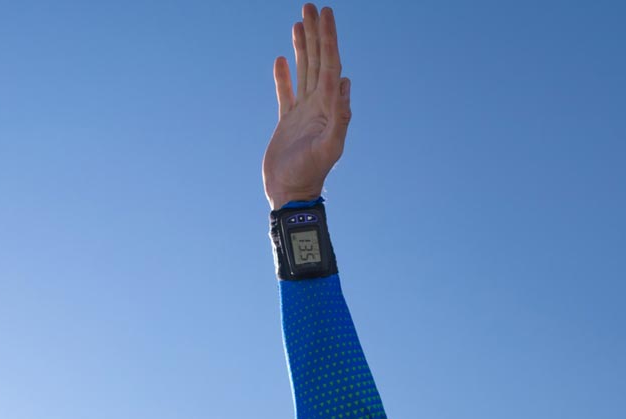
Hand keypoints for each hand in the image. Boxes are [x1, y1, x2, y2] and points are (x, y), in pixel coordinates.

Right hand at [263, 4, 351, 205]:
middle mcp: (318, 105)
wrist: (291, 194)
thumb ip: (339, 118)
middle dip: (316, 33)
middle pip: (318, 61)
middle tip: (311, 6)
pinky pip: (286, 92)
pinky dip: (284, 76)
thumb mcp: (329, 148)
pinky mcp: (287, 122)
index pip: (330, 63)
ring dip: (302, 46)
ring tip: (299, 22)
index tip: (326, 14)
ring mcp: (303, 113)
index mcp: (329, 106)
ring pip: (304, 71)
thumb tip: (344, 84)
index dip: (328, 38)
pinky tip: (282, 60)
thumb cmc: (310, 174)